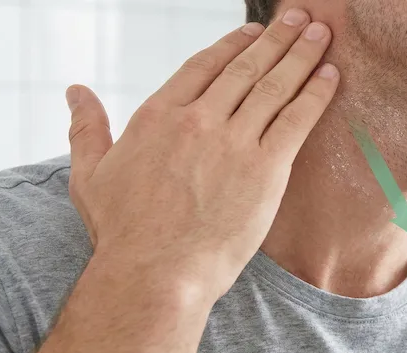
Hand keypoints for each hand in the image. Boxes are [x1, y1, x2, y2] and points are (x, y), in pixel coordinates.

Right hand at [65, 9, 338, 300]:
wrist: (156, 273)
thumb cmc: (123, 232)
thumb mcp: (90, 174)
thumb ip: (87, 128)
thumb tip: (74, 91)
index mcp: (159, 115)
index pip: (204, 65)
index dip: (233, 44)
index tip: (252, 32)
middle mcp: (199, 119)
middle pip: (246, 67)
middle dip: (276, 38)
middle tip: (299, 18)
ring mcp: (234, 142)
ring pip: (274, 85)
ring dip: (301, 55)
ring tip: (321, 34)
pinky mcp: (266, 169)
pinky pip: (297, 119)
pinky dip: (316, 94)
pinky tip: (331, 75)